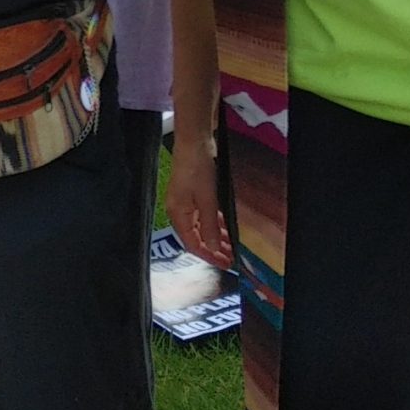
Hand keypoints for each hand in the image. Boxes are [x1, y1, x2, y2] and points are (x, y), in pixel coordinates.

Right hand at [166, 136, 231, 268]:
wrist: (194, 145)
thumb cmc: (197, 170)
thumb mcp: (207, 200)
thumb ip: (209, 226)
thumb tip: (211, 248)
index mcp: (178, 215)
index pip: (192, 244)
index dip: (208, 255)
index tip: (224, 264)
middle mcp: (179, 212)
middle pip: (196, 237)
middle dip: (213, 249)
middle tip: (230, 258)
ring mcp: (185, 204)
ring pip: (200, 228)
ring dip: (214, 237)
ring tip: (230, 246)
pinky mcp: (192, 196)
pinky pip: (202, 217)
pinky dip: (213, 225)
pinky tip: (224, 228)